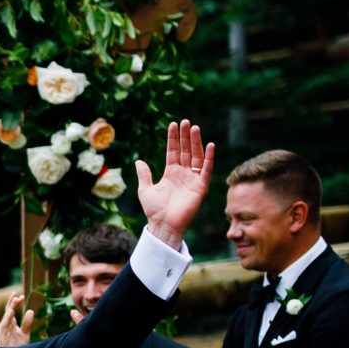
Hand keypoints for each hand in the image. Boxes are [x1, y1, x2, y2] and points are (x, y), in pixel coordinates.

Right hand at [0, 290, 32, 346]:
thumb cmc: (18, 346)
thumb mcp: (25, 333)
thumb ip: (27, 323)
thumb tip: (31, 310)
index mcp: (10, 323)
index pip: (12, 309)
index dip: (16, 303)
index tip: (22, 296)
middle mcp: (6, 324)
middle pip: (8, 310)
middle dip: (12, 302)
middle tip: (17, 294)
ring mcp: (3, 328)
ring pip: (6, 315)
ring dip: (10, 307)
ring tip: (15, 299)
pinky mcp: (1, 333)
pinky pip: (4, 323)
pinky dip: (7, 317)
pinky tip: (11, 311)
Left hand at [134, 119, 214, 247]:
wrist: (162, 225)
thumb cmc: (154, 210)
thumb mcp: (145, 189)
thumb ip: (144, 175)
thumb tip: (139, 161)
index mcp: (171, 173)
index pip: (173, 151)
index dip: (173, 139)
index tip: (173, 124)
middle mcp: (183, 174)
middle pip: (186, 151)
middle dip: (186, 137)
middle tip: (186, 122)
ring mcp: (192, 180)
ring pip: (196, 157)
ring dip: (196, 143)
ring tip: (195, 128)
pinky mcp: (200, 187)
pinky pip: (206, 170)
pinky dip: (209, 158)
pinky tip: (209, 145)